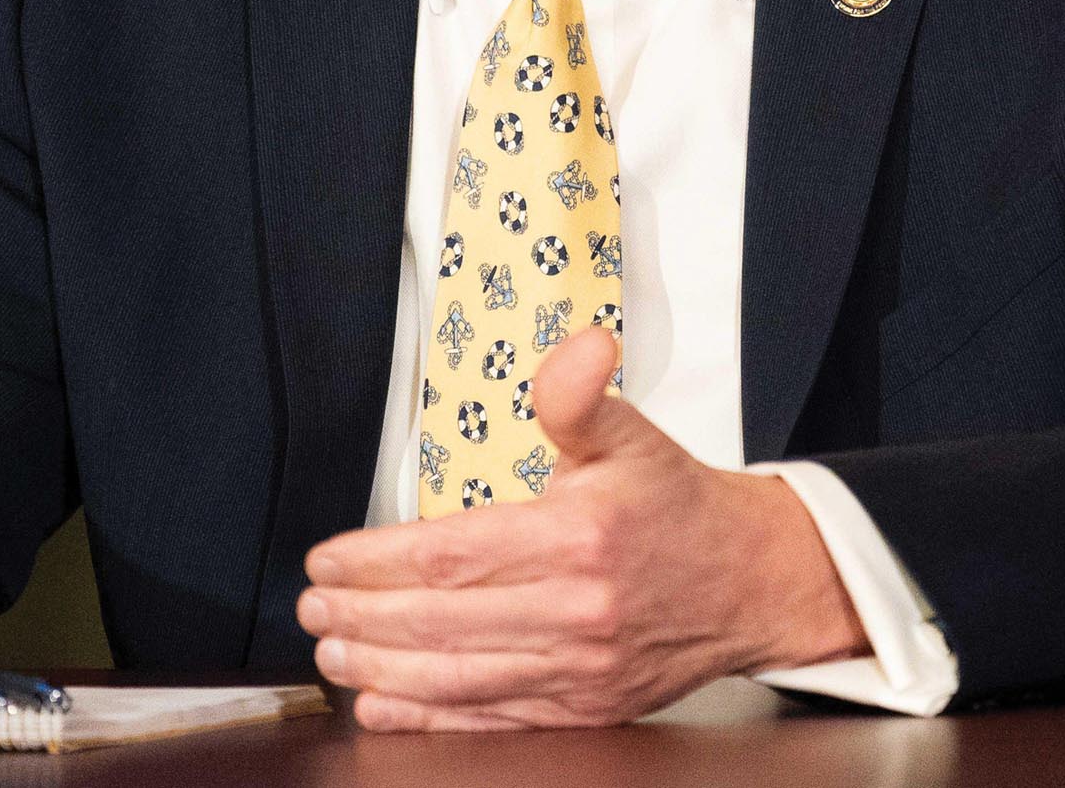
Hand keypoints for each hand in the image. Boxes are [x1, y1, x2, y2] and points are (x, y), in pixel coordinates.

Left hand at [297, 327, 868, 728]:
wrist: (754, 581)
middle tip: (310, 605)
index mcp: (581, 537)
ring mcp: (581, 668)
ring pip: (460, 676)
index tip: (329, 555)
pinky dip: (430, 715)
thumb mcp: (632, 435)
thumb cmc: (678, 507)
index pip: (453, 552)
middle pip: (443, 620)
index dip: (377, 559)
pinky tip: (384, 704)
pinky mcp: (586, 708)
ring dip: (382, 667)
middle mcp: (579, 610)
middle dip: (363, 614)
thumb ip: (580, 396)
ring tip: (332, 650)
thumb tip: (577, 346)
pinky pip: (494, 718)